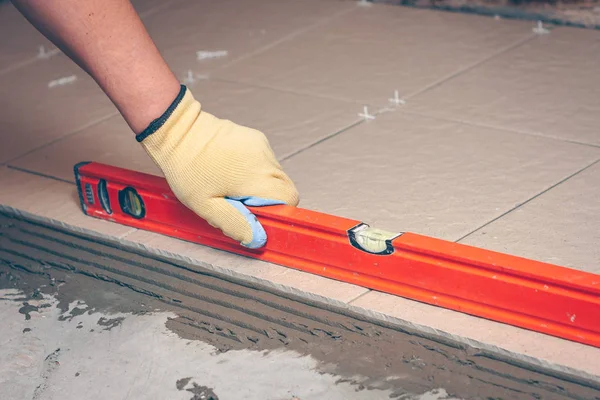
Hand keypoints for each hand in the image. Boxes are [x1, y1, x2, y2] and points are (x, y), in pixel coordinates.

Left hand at [137, 85, 298, 247]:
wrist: (177, 130)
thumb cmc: (187, 167)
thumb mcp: (206, 206)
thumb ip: (235, 224)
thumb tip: (258, 238)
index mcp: (257, 176)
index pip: (289, 199)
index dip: (274, 211)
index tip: (250, 211)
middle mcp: (265, 158)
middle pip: (284, 187)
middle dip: (265, 199)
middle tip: (235, 198)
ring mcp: (262, 145)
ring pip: (275, 175)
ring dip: (259, 184)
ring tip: (229, 182)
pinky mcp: (256, 137)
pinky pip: (265, 161)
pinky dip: (254, 170)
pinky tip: (230, 168)